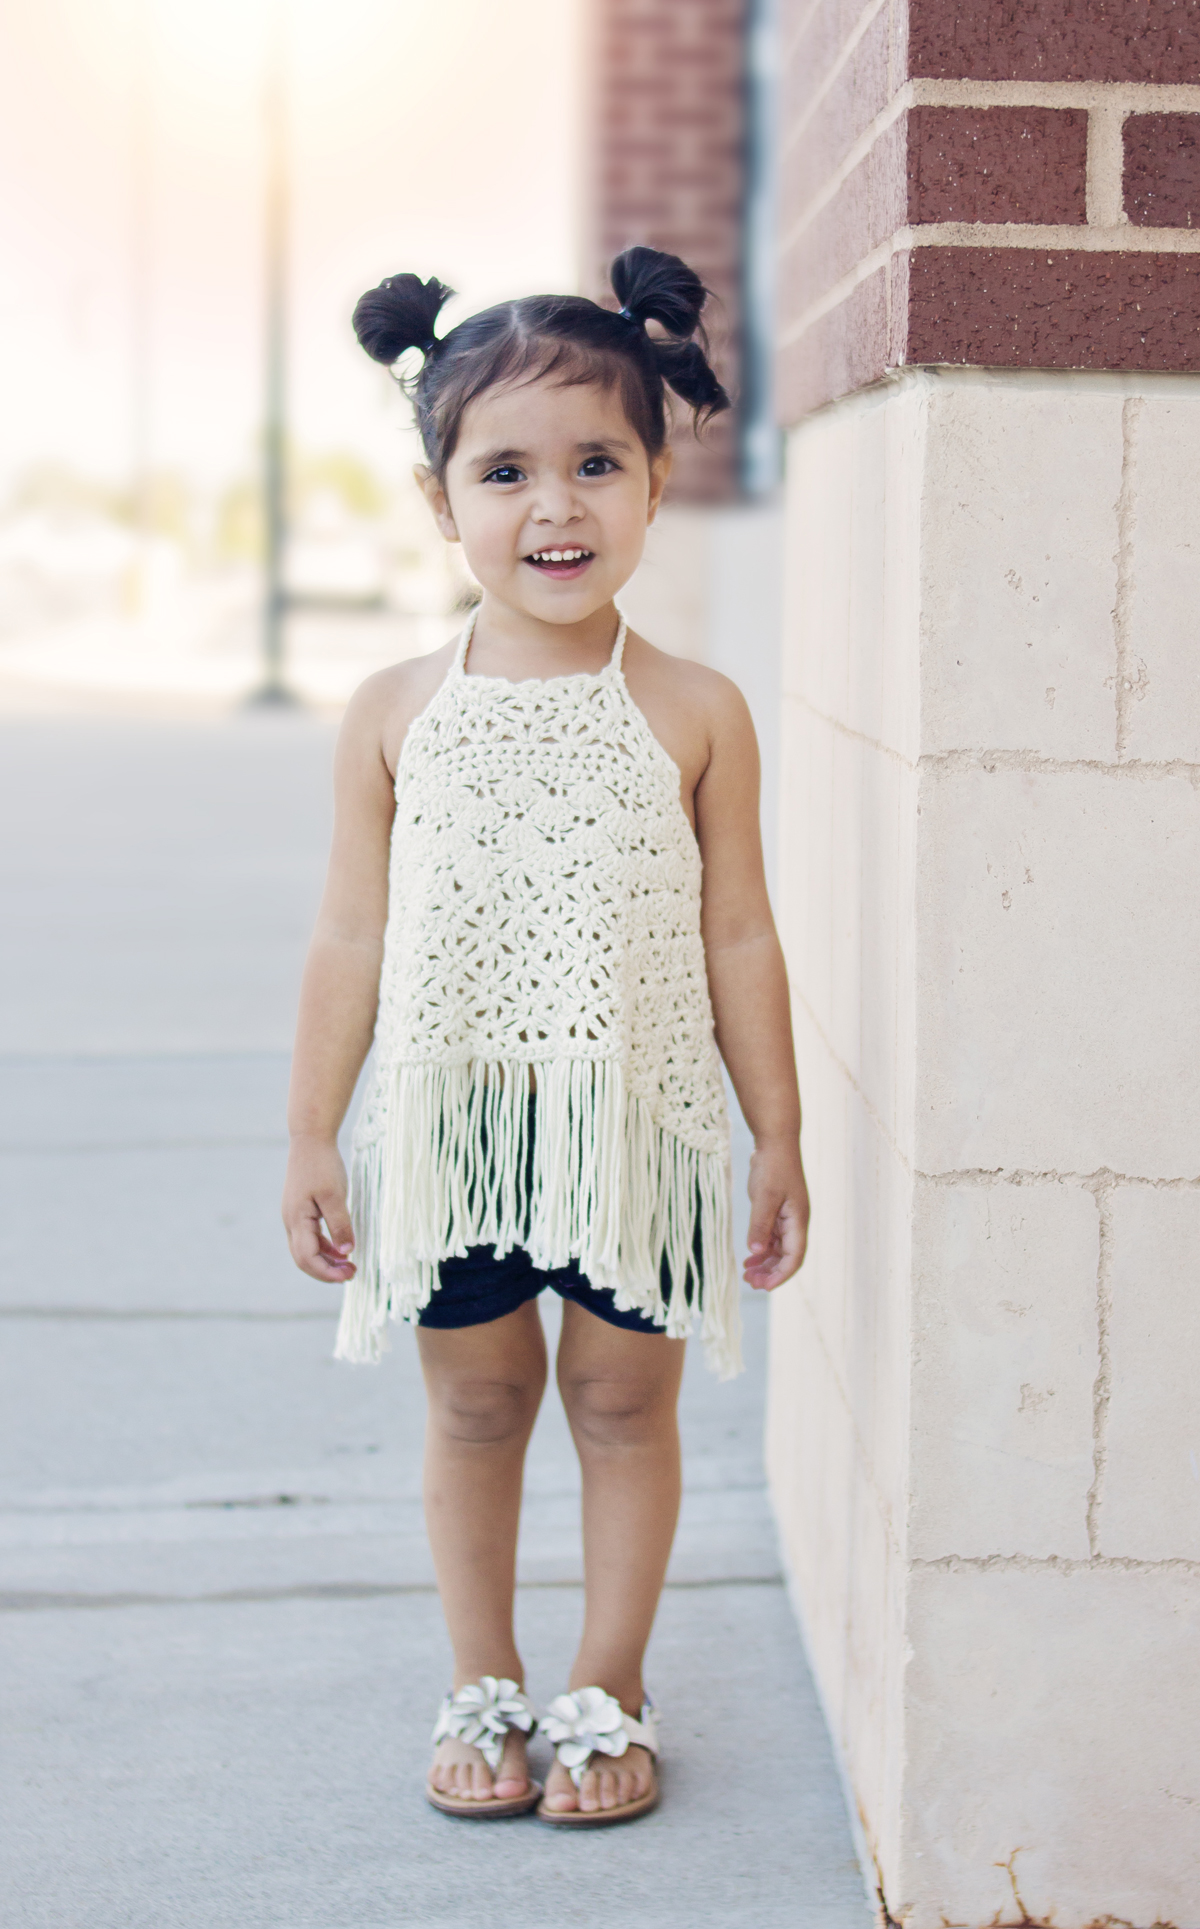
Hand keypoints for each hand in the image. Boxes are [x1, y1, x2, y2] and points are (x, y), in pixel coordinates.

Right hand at [282, 1136, 356, 1282]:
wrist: (310, 1139)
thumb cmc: (322, 1165)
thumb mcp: (335, 1195)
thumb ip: (340, 1224)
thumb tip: (346, 1252)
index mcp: (296, 1220)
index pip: (307, 1258)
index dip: (327, 1272)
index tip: (350, 1274)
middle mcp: (291, 1222)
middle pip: (304, 1259)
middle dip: (326, 1271)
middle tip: (352, 1273)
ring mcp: (294, 1216)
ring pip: (307, 1249)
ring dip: (327, 1260)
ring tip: (350, 1265)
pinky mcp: (301, 1211)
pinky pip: (310, 1237)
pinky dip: (325, 1246)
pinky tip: (341, 1249)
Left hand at [743, 1139, 808, 1290]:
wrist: (775, 1141)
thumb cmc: (773, 1166)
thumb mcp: (764, 1196)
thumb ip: (760, 1224)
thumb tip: (756, 1251)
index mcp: (798, 1221)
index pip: (794, 1257)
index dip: (781, 1275)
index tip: (763, 1286)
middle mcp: (795, 1222)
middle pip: (786, 1257)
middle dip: (770, 1272)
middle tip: (749, 1282)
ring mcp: (786, 1217)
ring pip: (778, 1249)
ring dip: (765, 1262)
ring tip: (747, 1273)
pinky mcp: (776, 1211)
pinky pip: (771, 1237)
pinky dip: (761, 1248)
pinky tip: (749, 1256)